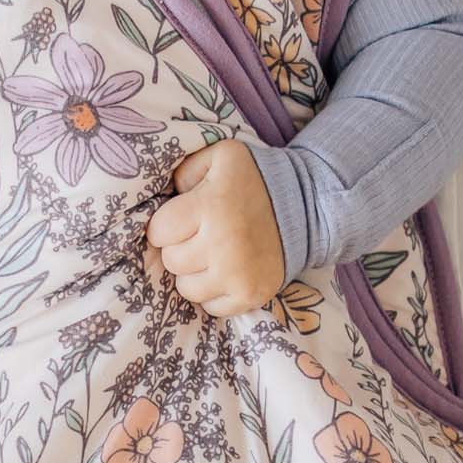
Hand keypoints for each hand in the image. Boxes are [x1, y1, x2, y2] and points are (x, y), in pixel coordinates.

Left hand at [145, 139, 285, 316]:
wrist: (304, 206)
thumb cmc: (251, 181)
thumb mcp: (220, 156)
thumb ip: (184, 169)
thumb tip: (164, 195)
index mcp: (211, 206)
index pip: (158, 231)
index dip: (165, 225)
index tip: (182, 219)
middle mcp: (223, 244)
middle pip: (171, 261)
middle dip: (180, 247)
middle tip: (200, 236)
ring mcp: (237, 275)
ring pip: (187, 288)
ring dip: (194, 273)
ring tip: (212, 254)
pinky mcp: (250, 296)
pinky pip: (210, 307)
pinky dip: (214, 292)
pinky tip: (226, 271)